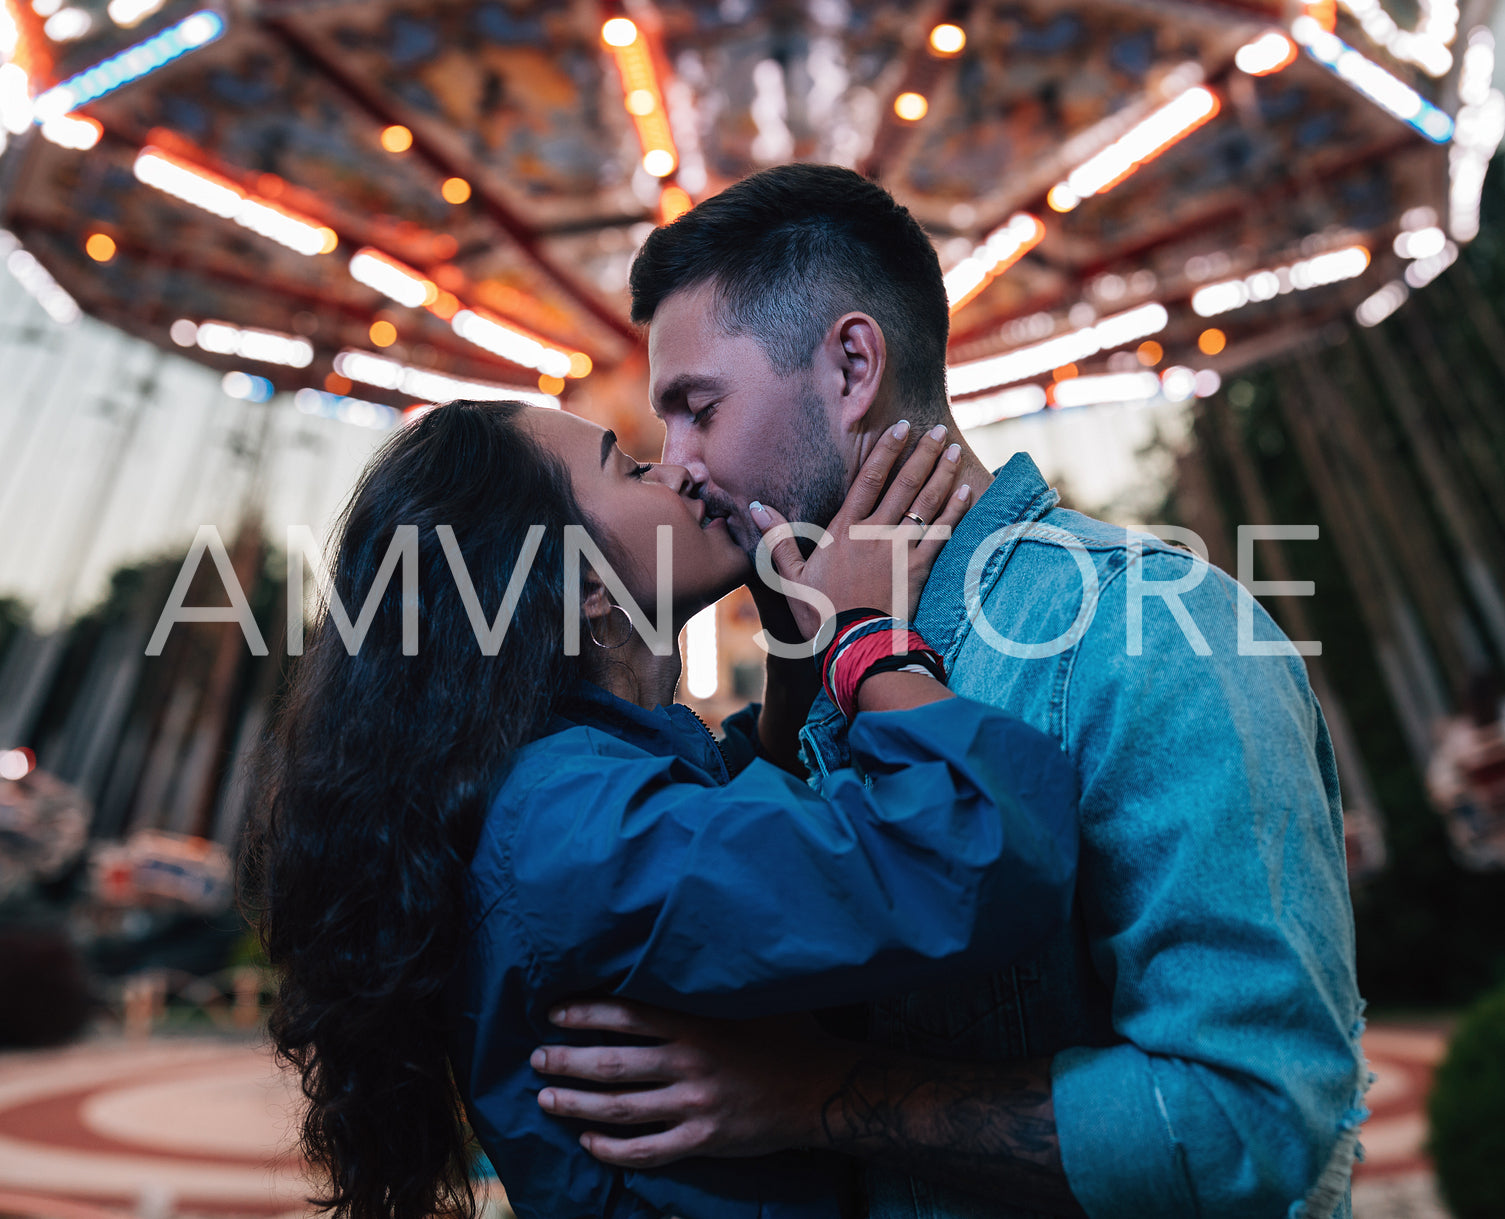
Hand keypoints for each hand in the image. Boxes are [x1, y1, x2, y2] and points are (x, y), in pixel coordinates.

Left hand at [531, 999, 852, 1167]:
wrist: (825, 1087)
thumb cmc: (789, 1032)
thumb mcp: (752, 994)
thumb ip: (711, 980)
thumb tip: (679, 943)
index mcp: (698, 1021)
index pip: (627, 1014)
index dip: (585, 1014)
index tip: (555, 1014)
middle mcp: (692, 1061)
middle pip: (613, 1064)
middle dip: (567, 1061)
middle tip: (537, 1058)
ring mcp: (697, 1104)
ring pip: (621, 1108)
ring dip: (577, 1104)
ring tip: (546, 1098)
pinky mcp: (705, 1139)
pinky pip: (648, 1151)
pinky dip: (614, 1149)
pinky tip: (590, 1144)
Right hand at [750, 421, 970, 638]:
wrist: (854, 645)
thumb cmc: (820, 614)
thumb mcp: (791, 577)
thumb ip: (779, 540)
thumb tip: (757, 507)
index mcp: (845, 531)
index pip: (869, 480)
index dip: (885, 451)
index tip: (901, 428)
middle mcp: (876, 533)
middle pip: (904, 484)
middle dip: (922, 454)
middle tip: (937, 430)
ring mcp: (900, 550)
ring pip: (926, 504)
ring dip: (943, 475)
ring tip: (955, 450)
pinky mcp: (919, 570)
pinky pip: (942, 534)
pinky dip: (955, 512)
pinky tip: (967, 491)